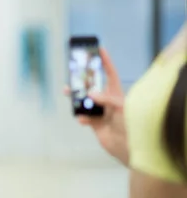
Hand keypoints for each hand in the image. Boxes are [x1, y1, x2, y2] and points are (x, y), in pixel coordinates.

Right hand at [64, 47, 128, 165]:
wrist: (128, 148)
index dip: (105, 62)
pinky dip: (82, 117)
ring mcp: (101, 111)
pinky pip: (84, 116)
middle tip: (72, 73)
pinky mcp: (95, 123)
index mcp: (116, 94)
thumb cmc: (131, 126)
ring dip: (76, 98)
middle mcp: (108, 100)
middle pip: (92, 85)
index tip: (99, 49)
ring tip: (68, 93)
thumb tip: (90, 94)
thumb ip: (106, 99)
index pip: (110, 74)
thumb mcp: (121, 108)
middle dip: (82, 79)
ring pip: (85, 100)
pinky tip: (83, 120)